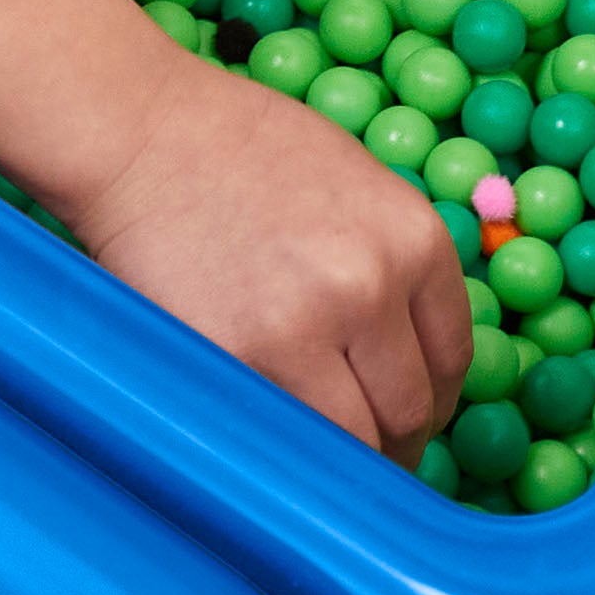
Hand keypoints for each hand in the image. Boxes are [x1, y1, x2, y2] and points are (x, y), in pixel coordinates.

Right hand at [56, 59, 473, 455]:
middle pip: (410, 409)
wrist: (142, 134)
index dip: (434, 399)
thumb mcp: (357, 184)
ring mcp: (305, 328)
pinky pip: (285, 435)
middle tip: (368, 451)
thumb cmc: (240, 148)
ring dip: (343, 460)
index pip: (453, 356)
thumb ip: (395, 262)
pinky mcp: (239, 358)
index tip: (410, 415)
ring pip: (354, 439)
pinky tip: (276, 439)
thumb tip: (412, 351)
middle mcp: (372, 286)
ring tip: (323, 458)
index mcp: (413, 239)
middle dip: (395, 442)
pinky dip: (287, 449)